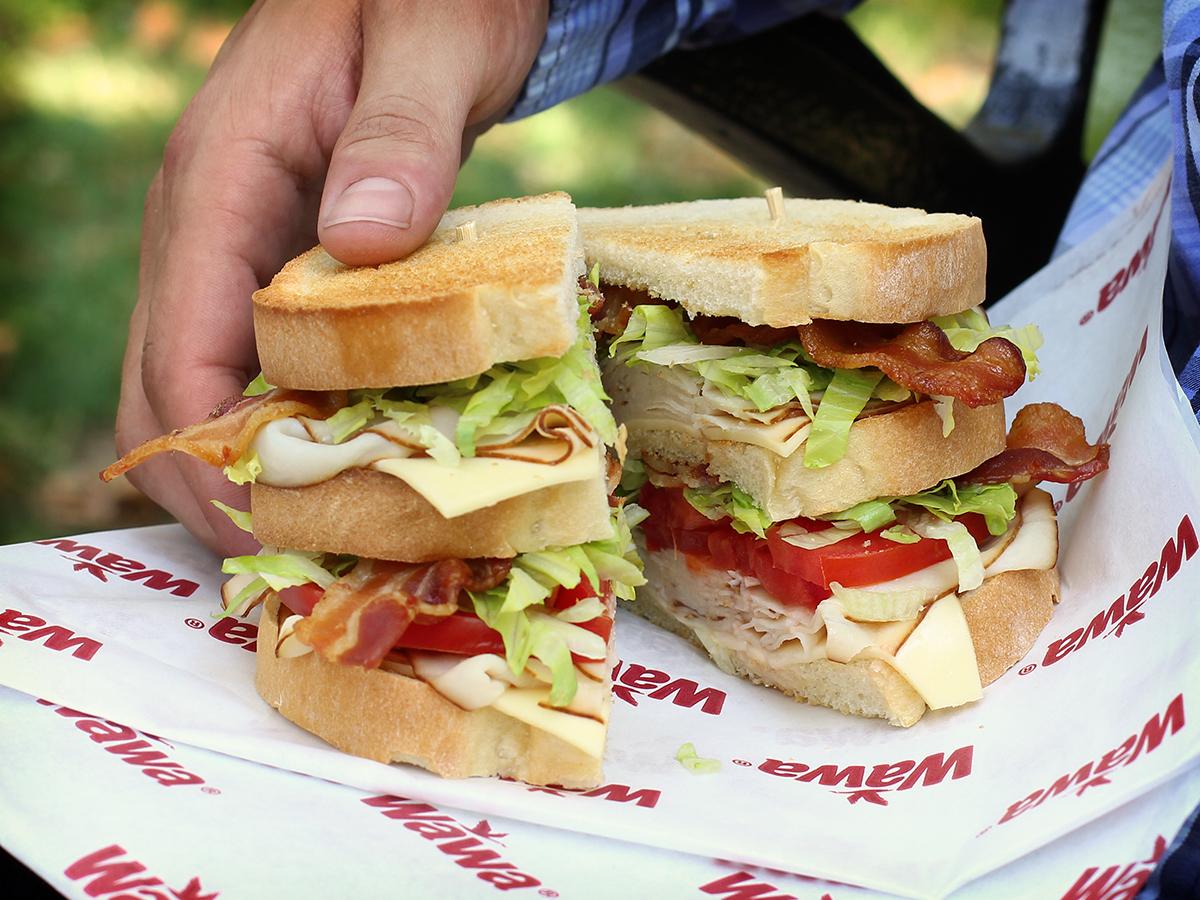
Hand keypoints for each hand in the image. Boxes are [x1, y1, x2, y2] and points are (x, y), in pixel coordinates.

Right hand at [115, 0, 547, 555]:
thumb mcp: (428, 44)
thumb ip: (399, 135)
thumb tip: (361, 241)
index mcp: (220, 178)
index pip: (181, 347)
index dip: (211, 454)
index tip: (269, 528)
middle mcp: (208, 226)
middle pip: (171, 389)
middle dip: (222, 483)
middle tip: (310, 554)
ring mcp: (240, 249)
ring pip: (209, 387)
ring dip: (258, 466)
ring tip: (339, 530)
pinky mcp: (285, 265)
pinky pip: (262, 365)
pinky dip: (295, 425)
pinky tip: (359, 462)